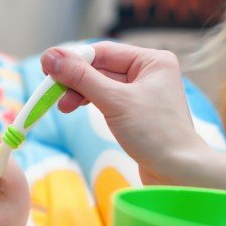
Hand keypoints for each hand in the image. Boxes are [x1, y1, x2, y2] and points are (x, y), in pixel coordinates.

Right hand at [40, 41, 210, 182]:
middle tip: (51, 93)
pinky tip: (77, 109)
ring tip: (63, 107)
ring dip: (80, 94)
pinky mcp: (138, 113)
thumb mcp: (114, 101)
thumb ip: (81, 77)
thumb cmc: (155, 134)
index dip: (73, 60)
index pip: (104, 52)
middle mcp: (150, 72)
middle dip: (75, 81)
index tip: (47, 69)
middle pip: (101, 68)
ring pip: (102, 85)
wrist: (178, 173)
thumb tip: (50, 56)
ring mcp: (145, 93)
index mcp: (153, 60)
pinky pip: (108, 100)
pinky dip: (91, 103)